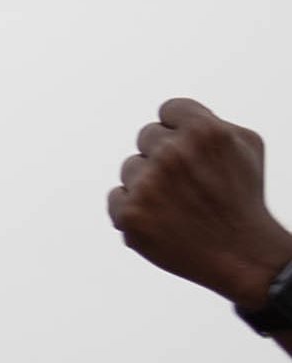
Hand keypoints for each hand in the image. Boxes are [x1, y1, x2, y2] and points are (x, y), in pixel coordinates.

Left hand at [112, 98, 291, 309]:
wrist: (239, 253)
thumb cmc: (243, 198)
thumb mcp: (245, 146)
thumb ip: (209, 122)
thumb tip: (175, 117)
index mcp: (203, 131)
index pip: (169, 109)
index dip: (178, 128)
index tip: (189, 148)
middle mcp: (172, 154)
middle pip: (147, 136)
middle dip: (163, 154)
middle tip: (186, 181)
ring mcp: (147, 185)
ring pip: (131, 168)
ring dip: (147, 182)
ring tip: (177, 203)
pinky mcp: (128, 214)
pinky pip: (116, 196)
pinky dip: (132, 207)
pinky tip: (160, 218)